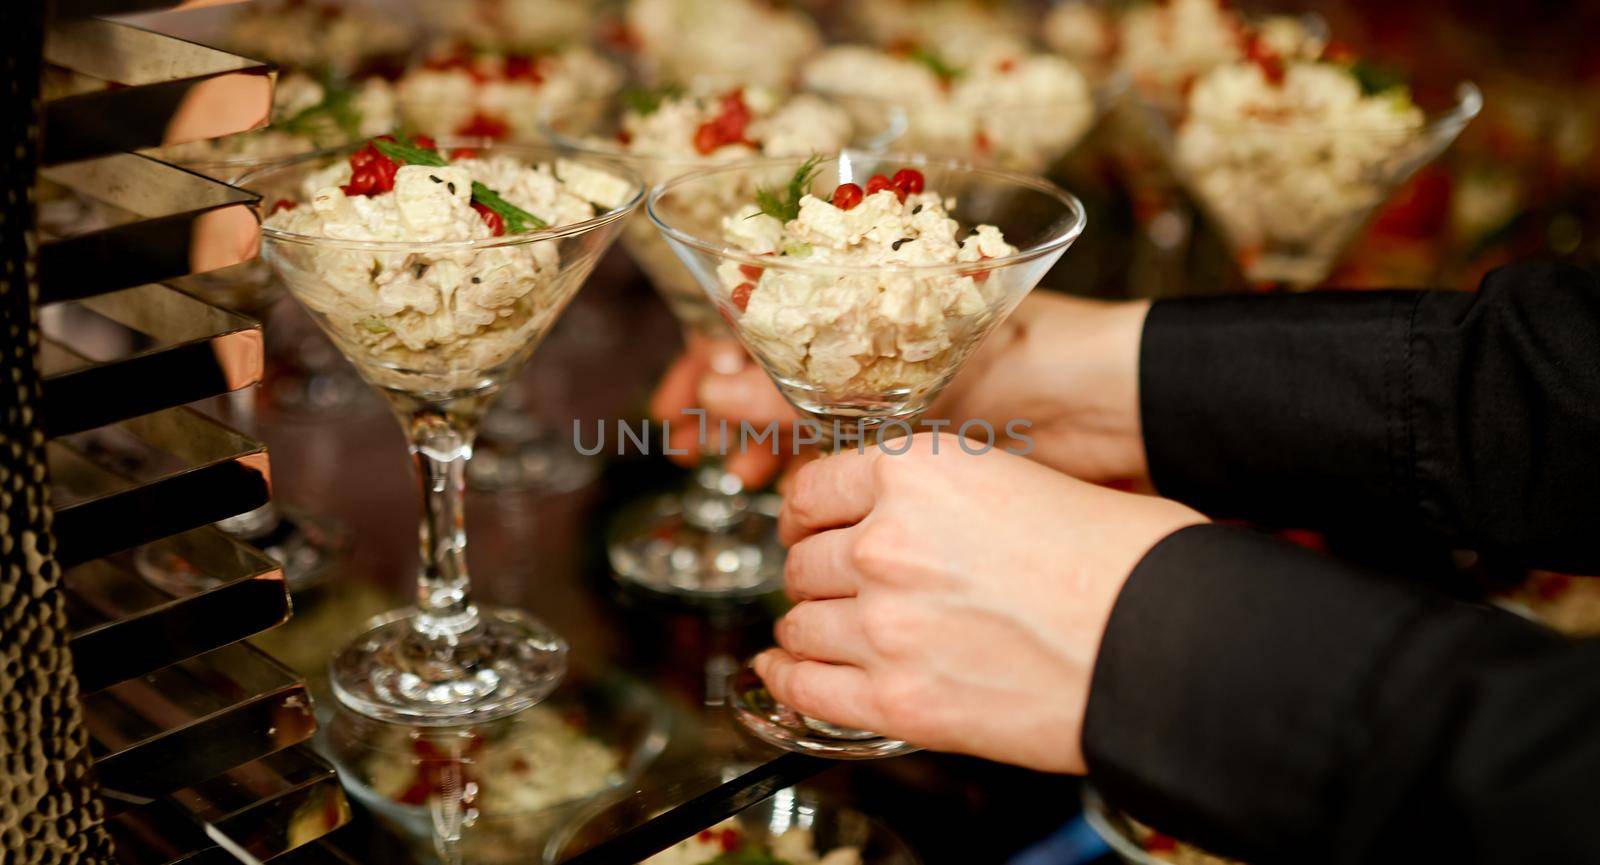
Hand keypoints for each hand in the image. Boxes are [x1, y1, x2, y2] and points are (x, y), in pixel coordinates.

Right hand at [650, 294, 1151, 488]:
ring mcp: (895, 400)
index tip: (676, 401)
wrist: (1124, 412)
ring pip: (801, 422)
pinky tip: (784, 497)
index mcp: (875, 301)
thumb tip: (714, 385)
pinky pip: (842, 466)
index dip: (711, 358)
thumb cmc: (1036, 352)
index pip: (767, 317)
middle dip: (724, 410)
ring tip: (738, 476)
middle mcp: (877, 345)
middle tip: (688, 447)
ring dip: (761, 447)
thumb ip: (809, 385)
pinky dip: (808, 482)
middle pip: (772, 372)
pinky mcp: (918, 456)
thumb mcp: (910, 369)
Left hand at [755, 436, 1204, 772]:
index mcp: (916, 471)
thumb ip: (948, 498)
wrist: (1166, 641)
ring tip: (820, 631)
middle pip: (803, 558)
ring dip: (807, 626)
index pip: (815, 488)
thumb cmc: (1125, 559)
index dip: (810, 512)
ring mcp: (884, 624)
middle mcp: (884, 541)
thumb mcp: (1023, 482)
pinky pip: (808, 689)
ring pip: (800, 622)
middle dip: (815, 572)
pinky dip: (790, 681)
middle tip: (833, 584)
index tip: (811, 525)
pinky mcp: (899, 701)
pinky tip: (787, 674)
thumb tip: (920, 522)